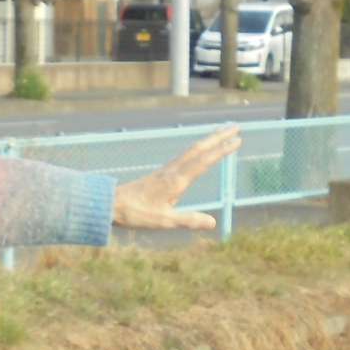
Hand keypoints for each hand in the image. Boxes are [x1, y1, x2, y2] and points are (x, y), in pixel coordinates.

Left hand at [112, 127, 239, 231]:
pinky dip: (196, 149)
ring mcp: (166, 171)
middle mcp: (173, 171)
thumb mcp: (164, 221)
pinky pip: (183, 156)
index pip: (204, 161)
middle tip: (235, 126)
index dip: (222, 150)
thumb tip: (213, 223)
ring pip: (191, 150)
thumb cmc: (136, 214)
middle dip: (218, 137)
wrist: (110, 204)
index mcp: (177, 181)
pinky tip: (197, 151)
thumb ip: (189, 220)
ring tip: (221, 133)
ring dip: (208, 140)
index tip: (238, 139)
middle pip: (199, 149)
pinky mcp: (160, 174)